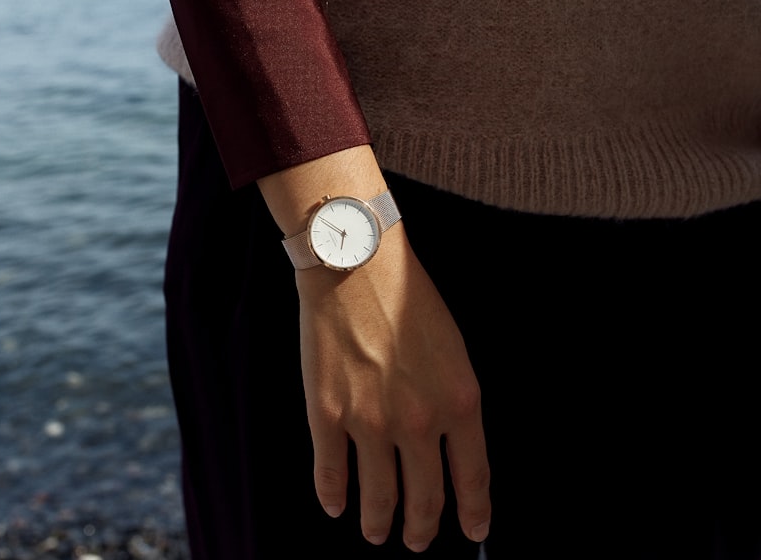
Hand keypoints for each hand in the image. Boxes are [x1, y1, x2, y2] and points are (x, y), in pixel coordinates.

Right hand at [296, 225, 490, 551]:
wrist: (356, 268)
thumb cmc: (409, 300)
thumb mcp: (456, 351)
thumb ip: (455, 404)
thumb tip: (449, 447)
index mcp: (460, 405)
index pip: (472, 478)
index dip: (473, 514)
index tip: (473, 532)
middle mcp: (418, 423)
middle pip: (424, 498)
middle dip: (421, 529)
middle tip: (416, 541)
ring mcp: (370, 423)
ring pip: (378, 496)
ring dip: (378, 524)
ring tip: (377, 533)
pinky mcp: (328, 416)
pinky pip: (330, 473)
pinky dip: (333, 496)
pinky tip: (336, 505)